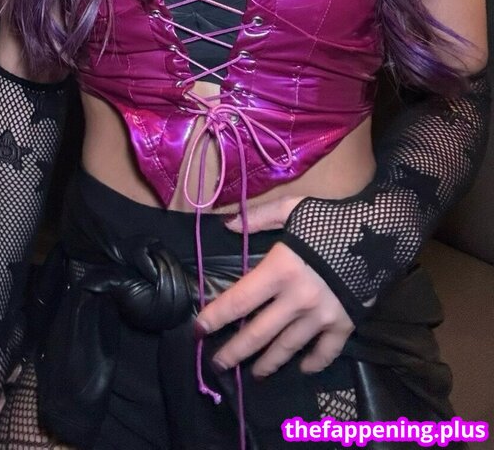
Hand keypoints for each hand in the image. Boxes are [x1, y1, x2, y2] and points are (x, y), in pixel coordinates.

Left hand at [194, 195, 353, 377]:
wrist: (383, 230)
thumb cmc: (332, 217)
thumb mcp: (293, 208)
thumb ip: (260, 217)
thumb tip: (227, 224)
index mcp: (280, 269)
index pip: (239, 301)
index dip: (215, 317)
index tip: (198, 330)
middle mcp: (297, 299)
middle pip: (258, 333)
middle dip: (234, 352)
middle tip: (217, 364)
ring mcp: (321, 317)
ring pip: (287, 348)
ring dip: (267, 363)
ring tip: (253, 373)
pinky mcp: (344, 325)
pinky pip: (325, 352)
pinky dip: (312, 362)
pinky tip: (302, 367)